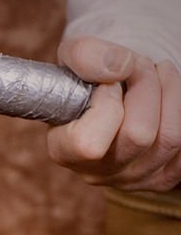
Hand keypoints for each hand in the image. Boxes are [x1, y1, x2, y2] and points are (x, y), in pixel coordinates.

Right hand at [47, 36, 180, 191]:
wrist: (109, 92)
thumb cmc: (87, 76)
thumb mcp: (73, 56)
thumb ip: (86, 55)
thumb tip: (122, 68)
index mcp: (64, 151)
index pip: (87, 144)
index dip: (105, 104)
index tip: (106, 84)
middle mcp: (97, 173)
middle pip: (139, 136)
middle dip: (147, 86)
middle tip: (140, 65)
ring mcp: (132, 179)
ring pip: (170, 138)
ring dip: (171, 92)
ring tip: (159, 73)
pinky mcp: (163, 177)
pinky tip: (168, 97)